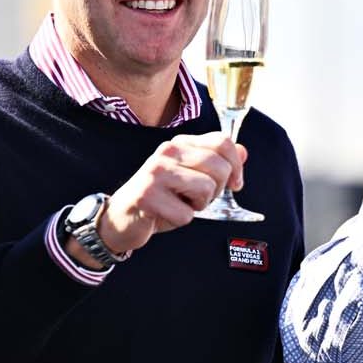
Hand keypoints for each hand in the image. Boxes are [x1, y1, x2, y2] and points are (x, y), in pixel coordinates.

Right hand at [96, 132, 247, 256]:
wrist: (120, 218)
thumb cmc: (158, 199)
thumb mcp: (189, 177)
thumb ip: (215, 163)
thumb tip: (242, 152)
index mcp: (178, 144)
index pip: (222, 142)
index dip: (236, 165)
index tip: (235, 183)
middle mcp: (167, 152)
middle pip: (219, 166)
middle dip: (217, 190)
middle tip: (198, 198)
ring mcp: (155, 173)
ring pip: (207, 189)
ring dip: (199, 205)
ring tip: (180, 204)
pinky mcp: (147, 196)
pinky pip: (187, 214)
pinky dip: (181, 220)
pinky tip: (166, 214)